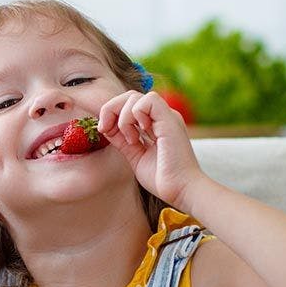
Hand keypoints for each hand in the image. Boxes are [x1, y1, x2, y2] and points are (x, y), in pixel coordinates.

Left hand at [97, 90, 207, 207]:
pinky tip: (141, 133)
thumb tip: (106, 126)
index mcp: (155, 124)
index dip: (111, 113)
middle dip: (111, 109)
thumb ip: (122, 140)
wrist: (181, 190)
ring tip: (131, 139)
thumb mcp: (135, 155)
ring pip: (136, 96)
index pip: (128, 105)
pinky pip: (148, 100)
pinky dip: (136, 114)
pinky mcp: (170, 119)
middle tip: (106, 129)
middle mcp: (161, 117)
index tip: (104, 131)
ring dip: (124, 117)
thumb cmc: (162, 179)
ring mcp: (167, 117)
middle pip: (129, 96)